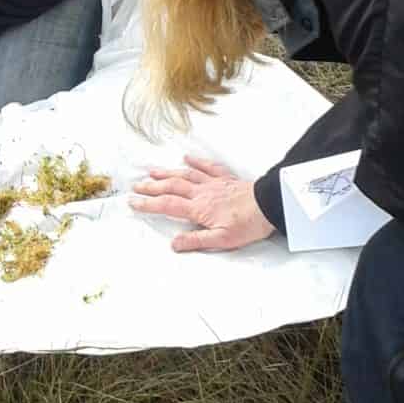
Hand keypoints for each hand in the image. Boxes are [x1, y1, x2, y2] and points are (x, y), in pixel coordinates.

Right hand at [130, 156, 276, 252]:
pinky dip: (196, 161)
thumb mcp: (223, 240)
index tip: (133, 202)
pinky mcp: (225, 179)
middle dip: (151, 187)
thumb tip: (174, 244)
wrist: (270, 205)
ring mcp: (213, 183)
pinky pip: (207, 167)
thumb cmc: (249, 224)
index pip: (167, 205)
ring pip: (185, 174)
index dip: (148, 204)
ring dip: (167, 173)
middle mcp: (202, 193)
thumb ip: (196, 241)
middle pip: (171, 187)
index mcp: (199, 209)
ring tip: (152, 172)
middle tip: (136, 186)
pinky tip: (187, 158)